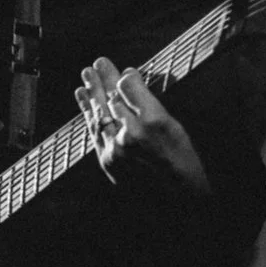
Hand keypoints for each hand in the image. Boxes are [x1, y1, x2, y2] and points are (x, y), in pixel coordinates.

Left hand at [75, 56, 210, 194]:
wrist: (178, 204)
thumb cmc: (183, 165)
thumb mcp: (175, 128)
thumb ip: (151, 105)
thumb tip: (131, 83)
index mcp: (154, 121)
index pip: (129, 87)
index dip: (125, 77)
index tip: (125, 72)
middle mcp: (131, 133)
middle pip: (111, 97)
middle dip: (103, 78)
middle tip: (98, 62)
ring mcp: (116, 148)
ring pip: (99, 112)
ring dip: (91, 92)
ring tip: (86, 75)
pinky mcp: (108, 160)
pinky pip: (94, 130)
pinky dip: (87, 112)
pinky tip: (83, 99)